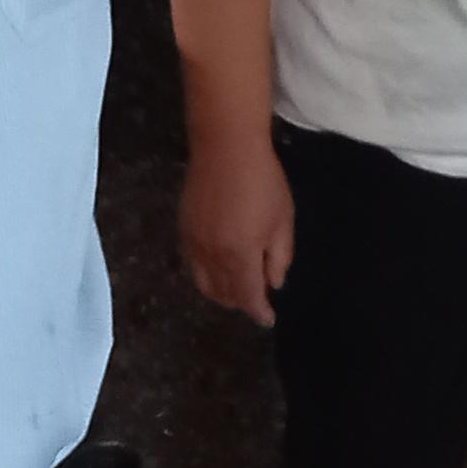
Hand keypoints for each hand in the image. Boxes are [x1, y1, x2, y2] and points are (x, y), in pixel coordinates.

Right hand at [180, 139, 295, 324]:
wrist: (226, 148)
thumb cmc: (263, 181)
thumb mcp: (282, 219)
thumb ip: (279, 256)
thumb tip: (274, 283)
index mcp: (240, 255)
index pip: (248, 296)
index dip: (259, 311)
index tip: (268, 319)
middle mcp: (212, 256)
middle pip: (224, 293)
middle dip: (241, 302)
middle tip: (255, 300)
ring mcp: (194, 243)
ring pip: (204, 284)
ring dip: (221, 294)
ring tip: (235, 291)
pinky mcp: (184, 229)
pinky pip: (191, 266)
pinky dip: (204, 277)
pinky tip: (215, 271)